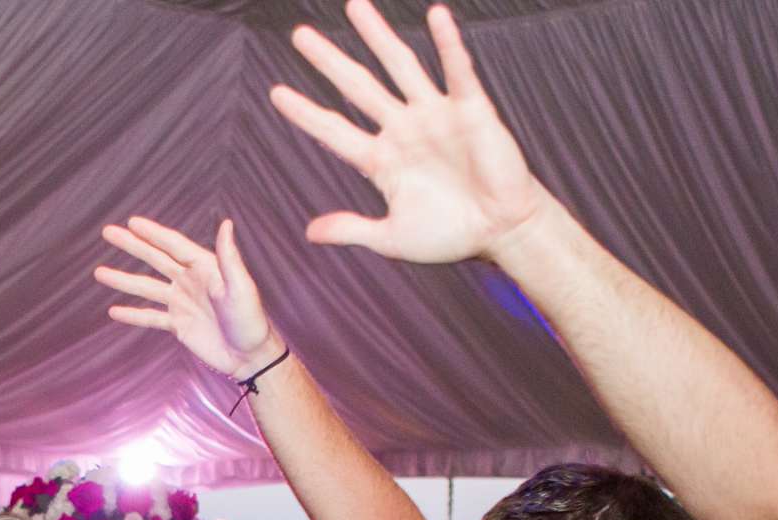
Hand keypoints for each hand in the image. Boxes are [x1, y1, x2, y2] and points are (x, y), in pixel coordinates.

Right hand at [97, 217, 284, 379]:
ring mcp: (181, 303)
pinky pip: (150, 317)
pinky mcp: (178, 325)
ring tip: (99, 273)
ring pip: (146, 288)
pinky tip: (113, 311)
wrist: (249, 357)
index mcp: (204, 267)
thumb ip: (229, 257)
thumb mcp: (241, 287)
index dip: (152, 233)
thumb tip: (226, 223)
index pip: (173, 245)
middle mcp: (189, 281)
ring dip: (123, 280)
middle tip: (108, 232)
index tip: (131, 222)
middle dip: (131, 246)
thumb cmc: (250, 320)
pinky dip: (132, 315)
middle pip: (154, 259)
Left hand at [269, 1, 548, 263]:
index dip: (307, 113)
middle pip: (358, 88)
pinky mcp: (470, 111)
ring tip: (354, 7)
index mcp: (381, 160)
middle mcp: (403, 130)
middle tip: (300, 36)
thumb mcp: (393, 238)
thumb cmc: (450, 236)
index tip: (276, 94)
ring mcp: (434, 116)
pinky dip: (449, 44)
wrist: (501, 233)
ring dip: (377, 37)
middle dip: (330, 62)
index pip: (334, 131)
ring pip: (400, 67)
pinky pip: (457, 72)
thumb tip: (310, 232)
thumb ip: (352, 230)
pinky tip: (437, 16)